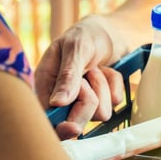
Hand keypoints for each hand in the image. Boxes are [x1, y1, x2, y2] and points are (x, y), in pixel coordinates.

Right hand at [35, 16, 125, 139]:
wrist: (111, 31)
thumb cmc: (86, 35)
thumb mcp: (75, 48)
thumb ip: (67, 75)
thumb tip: (57, 103)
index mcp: (45, 85)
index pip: (48, 118)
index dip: (60, 128)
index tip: (73, 127)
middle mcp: (62, 98)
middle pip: (76, 123)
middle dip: (88, 100)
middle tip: (90, 74)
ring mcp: (83, 101)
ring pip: (99, 113)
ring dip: (102, 86)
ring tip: (96, 68)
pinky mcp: (102, 100)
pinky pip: (115, 102)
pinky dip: (115, 84)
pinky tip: (107, 70)